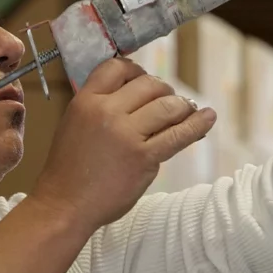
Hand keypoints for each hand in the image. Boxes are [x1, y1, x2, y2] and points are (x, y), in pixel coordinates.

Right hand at [32, 58, 216, 232]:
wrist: (65, 205)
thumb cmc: (69, 169)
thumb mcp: (75, 124)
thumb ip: (100, 106)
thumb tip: (138, 94)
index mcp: (86, 101)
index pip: (118, 67)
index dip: (136, 71)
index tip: (145, 82)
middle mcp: (106, 112)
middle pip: (149, 84)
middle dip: (164, 90)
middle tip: (169, 101)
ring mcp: (126, 135)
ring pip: (168, 106)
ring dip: (182, 107)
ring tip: (185, 112)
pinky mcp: (144, 158)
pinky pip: (178, 134)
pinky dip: (198, 124)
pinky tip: (208, 117)